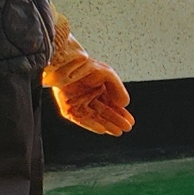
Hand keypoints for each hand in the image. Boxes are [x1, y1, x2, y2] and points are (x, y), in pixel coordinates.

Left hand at [42, 18, 134, 136]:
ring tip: (118, 131)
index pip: (112, 103)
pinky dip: (91, 124)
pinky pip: (80, 118)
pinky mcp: (67, 106)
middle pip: (104, 111)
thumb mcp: (107, 74)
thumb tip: (125, 103)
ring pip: (94, 116)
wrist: (63, 62)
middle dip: (116, 120)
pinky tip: (102, 129)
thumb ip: (117, 88)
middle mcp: (88, 95)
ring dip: (106, 124)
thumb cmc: (84, 64)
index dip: (121, 113)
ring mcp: (77, 101)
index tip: (130, 121)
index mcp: (98, 87)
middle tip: (126, 128)